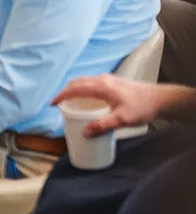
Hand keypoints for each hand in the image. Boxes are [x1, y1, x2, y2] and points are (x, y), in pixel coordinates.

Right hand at [52, 75, 177, 135]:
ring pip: (84, 82)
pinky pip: (92, 84)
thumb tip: (85, 133)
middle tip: (60, 105)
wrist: (161, 99)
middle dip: (65, 93)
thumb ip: (103, 125)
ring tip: (71, 104)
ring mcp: (108, 80)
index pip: (74, 88)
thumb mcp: (122, 119)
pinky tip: (88, 101)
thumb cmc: (142, 107)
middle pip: (77, 83)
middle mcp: (102, 80)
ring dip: (74, 91)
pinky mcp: (113, 83)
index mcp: (100, 86)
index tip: (52, 104)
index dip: (60, 96)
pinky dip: (84, 90)